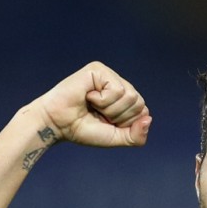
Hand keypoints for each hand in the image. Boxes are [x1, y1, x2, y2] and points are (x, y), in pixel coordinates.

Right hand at [34, 61, 150, 147]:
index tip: (106, 123)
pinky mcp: (98, 69)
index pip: (143, 111)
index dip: (126, 124)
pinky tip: (88, 96)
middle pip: (139, 103)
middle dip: (118, 116)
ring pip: (130, 96)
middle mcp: (118, 84)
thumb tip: (148, 118)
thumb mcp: (114, 138)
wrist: (57, 125)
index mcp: (123, 99)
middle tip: (98, 114)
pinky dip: (102, 100)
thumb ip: (135, 136)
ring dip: (109, 109)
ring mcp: (109, 75)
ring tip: (92, 105)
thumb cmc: (82, 130)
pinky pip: (117, 89)